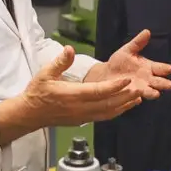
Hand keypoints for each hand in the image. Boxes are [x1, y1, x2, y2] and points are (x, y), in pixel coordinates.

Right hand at [0, 46, 141, 143]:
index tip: (127, 80)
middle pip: (107, 104)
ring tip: (137, 98)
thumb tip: (70, 49)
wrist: (29, 114)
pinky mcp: (82, 121)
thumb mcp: (45, 73)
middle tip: (140, 89)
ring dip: (123, 106)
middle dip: (125, 97)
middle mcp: (79, 108)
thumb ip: (60, 62)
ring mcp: (81, 116)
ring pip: (107, 113)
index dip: (115, 86)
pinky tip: (123, 106)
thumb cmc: (37, 92)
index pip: (98, 91)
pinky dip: (115, 112)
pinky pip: (102, 117)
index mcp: (72, 95)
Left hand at [87, 29, 170, 99]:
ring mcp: (140, 88)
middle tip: (169, 85)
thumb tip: (147, 31)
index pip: (160, 68)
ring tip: (156, 94)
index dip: (165, 69)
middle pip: (159, 82)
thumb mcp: (128, 50)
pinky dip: (137, 98)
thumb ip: (138, 42)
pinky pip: (136, 98)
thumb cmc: (120, 61)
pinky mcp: (131, 96)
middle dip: (164, 83)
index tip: (169, 69)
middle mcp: (148, 79)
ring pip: (150, 92)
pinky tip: (139, 98)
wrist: (106, 73)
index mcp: (149, 67)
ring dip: (152, 93)